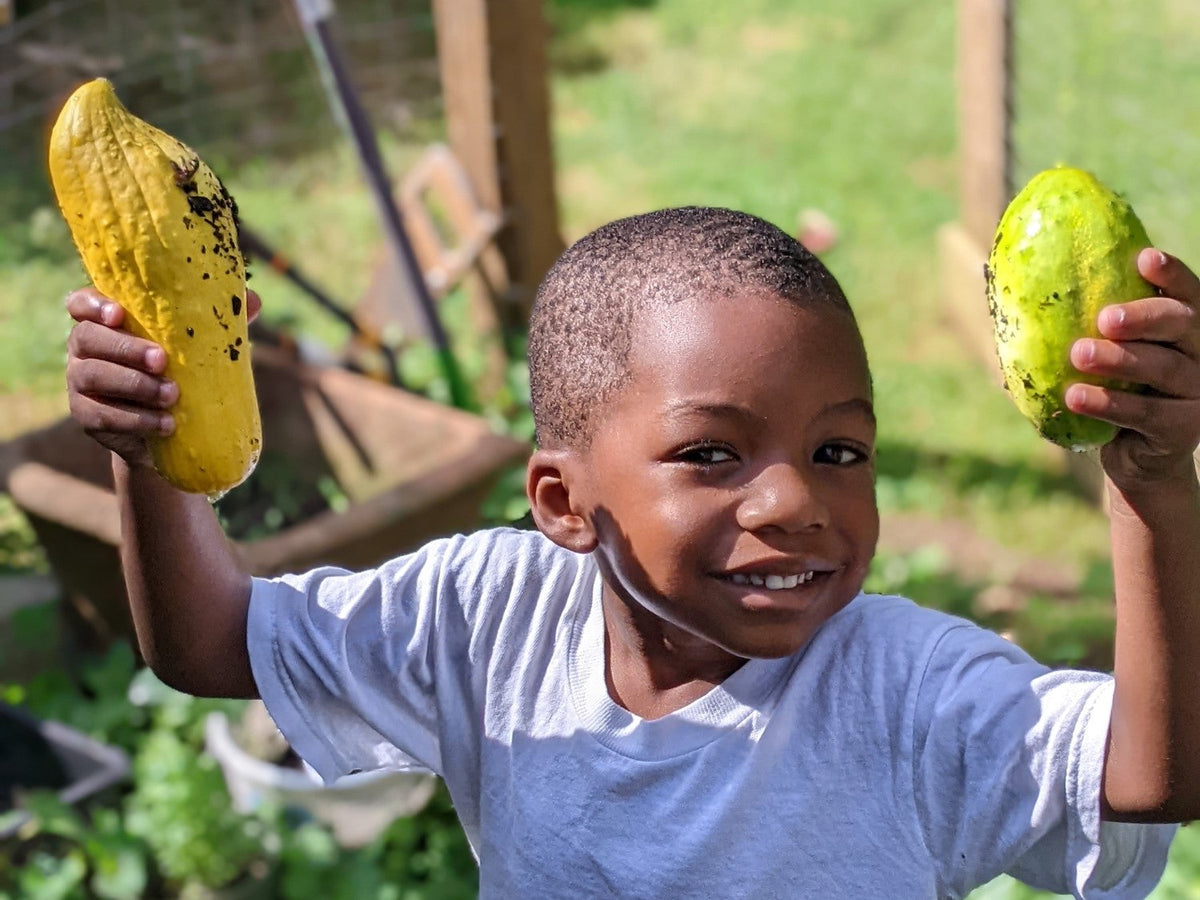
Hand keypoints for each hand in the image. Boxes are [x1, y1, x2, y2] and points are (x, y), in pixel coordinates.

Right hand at [65, 287, 261, 467]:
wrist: (170, 430)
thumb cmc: (184, 371)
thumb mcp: (201, 345)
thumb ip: (219, 321)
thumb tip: (254, 300)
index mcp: (106, 321)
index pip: (80, 303)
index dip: (93, 305)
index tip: (119, 314)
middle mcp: (85, 347)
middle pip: (87, 338)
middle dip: (126, 348)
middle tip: (162, 360)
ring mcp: (80, 382)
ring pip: (93, 376)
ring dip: (135, 386)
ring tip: (172, 395)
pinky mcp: (86, 416)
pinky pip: (102, 416)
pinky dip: (136, 420)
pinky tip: (166, 424)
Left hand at [1065, 248, 1199, 490]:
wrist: (1135, 456)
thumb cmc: (1113, 390)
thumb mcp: (1104, 355)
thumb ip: (1083, 325)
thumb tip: (1016, 294)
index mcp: (1185, 328)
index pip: (1186, 293)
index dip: (1171, 274)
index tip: (1143, 258)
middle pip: (1181, 323)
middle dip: (1143, 317)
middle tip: (1104, 318)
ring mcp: (1196, 392)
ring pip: (1164, 368)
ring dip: (1118, 360)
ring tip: (1079, 354)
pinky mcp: (1182, 429)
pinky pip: (1145, 413)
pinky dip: (1109, 403)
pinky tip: (1075, 396)